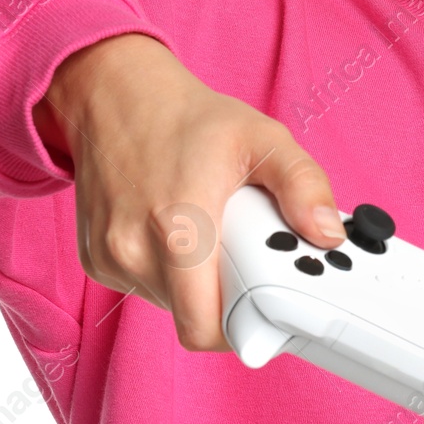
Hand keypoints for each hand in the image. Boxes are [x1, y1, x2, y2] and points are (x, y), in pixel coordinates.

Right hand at [31, 33, 343, 350]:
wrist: (114, 94)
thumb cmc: (187, 118)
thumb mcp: (263, 138)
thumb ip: (303, 185)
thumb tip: (327, 234)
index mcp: (180, 226)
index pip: (206, 327)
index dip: (243, 329)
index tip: (268, 309)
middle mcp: (135, 249)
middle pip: (194, 319)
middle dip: (227, 302)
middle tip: (247, 261)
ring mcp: (110, 257)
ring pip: (170, 305)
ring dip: (197, 285)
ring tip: (211, 235)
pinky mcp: (96, 259)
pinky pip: (144, 287)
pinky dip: (168, 273)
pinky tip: (177, 231)